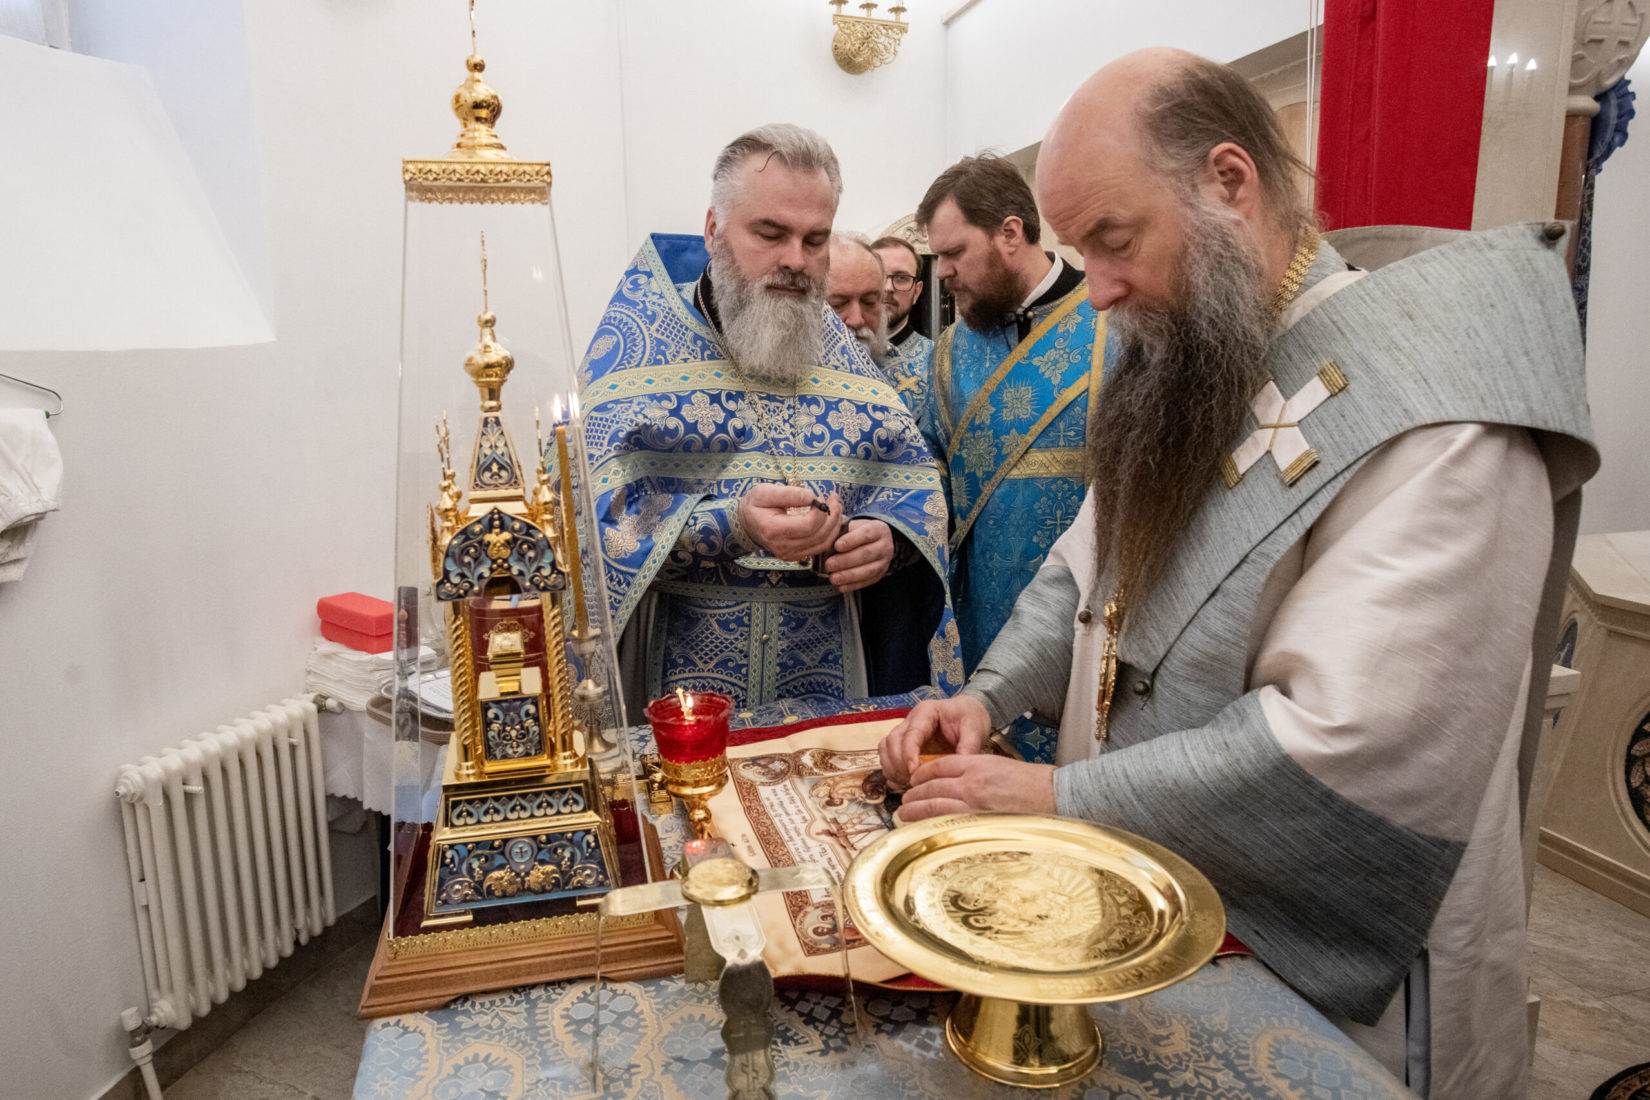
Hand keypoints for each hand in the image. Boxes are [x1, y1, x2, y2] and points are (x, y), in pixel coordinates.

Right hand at [739, 484, 841, 561]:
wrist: (746, 523)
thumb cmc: (755, 505)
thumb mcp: (765, 492)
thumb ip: (789, 493)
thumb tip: (812, 497)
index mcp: (774, 531)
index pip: (808, 526)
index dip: (820, 511)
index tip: (819, 496)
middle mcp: (783, 547)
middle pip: (819, 536)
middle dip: (832, 516)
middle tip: (834, 499)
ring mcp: (790, 555)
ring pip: (824, 544)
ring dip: (834, 524)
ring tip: (835, 506)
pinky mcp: (796, 556)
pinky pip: (820, 547)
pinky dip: (830, 533)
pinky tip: (829, 518)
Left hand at [825, 519, 893, 593]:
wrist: (877, 541)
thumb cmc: (860, 532)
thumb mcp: (854, 526)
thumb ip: (843, 532)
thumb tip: (827, 543)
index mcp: (878, 529)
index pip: (866, 534)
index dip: (851, 540)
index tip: (837, 546)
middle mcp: (884, 546)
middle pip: (866, 554)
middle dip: (846, 561)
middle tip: (829, 565)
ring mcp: (884, 562)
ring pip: (868, 570)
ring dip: (849, 576)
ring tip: (833, 578)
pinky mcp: (880, 575)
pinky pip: (867, 582)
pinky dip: (853, 585)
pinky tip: (841, 587)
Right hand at [878, 695, 991, 787]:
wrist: (967, 714)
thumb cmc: (969, 718)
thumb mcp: (974, 728)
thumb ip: (969, 745)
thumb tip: (961, 765)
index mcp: (926, 712)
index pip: (911, 733)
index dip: (909, 753)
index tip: (913, 771)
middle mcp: (910, 720)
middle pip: (892, 740)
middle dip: (899, 763)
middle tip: (913, 780)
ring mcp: (904, 731)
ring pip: (886, 747)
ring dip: (892, 767)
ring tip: (908, 782)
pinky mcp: (903, 743)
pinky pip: (887, 755)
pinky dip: (891, 769)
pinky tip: (904, 781)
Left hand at [896, 755, 1056, 821]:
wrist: (1056, 795)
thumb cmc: (1033, 783)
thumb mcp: (1001, 767)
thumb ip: (977, 774)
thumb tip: (955, 786)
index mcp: (978, 763)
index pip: (940, 766)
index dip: (923, 774)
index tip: (915, 780)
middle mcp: (972, 782)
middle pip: (932, 786)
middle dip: (914, 794)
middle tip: (904, 800)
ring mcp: (974, 803)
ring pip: (935, 804)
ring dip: (916, 809)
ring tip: (904, 814)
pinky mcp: (979, 823)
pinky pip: (948, 823)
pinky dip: (932, 824)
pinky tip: (923, 827)